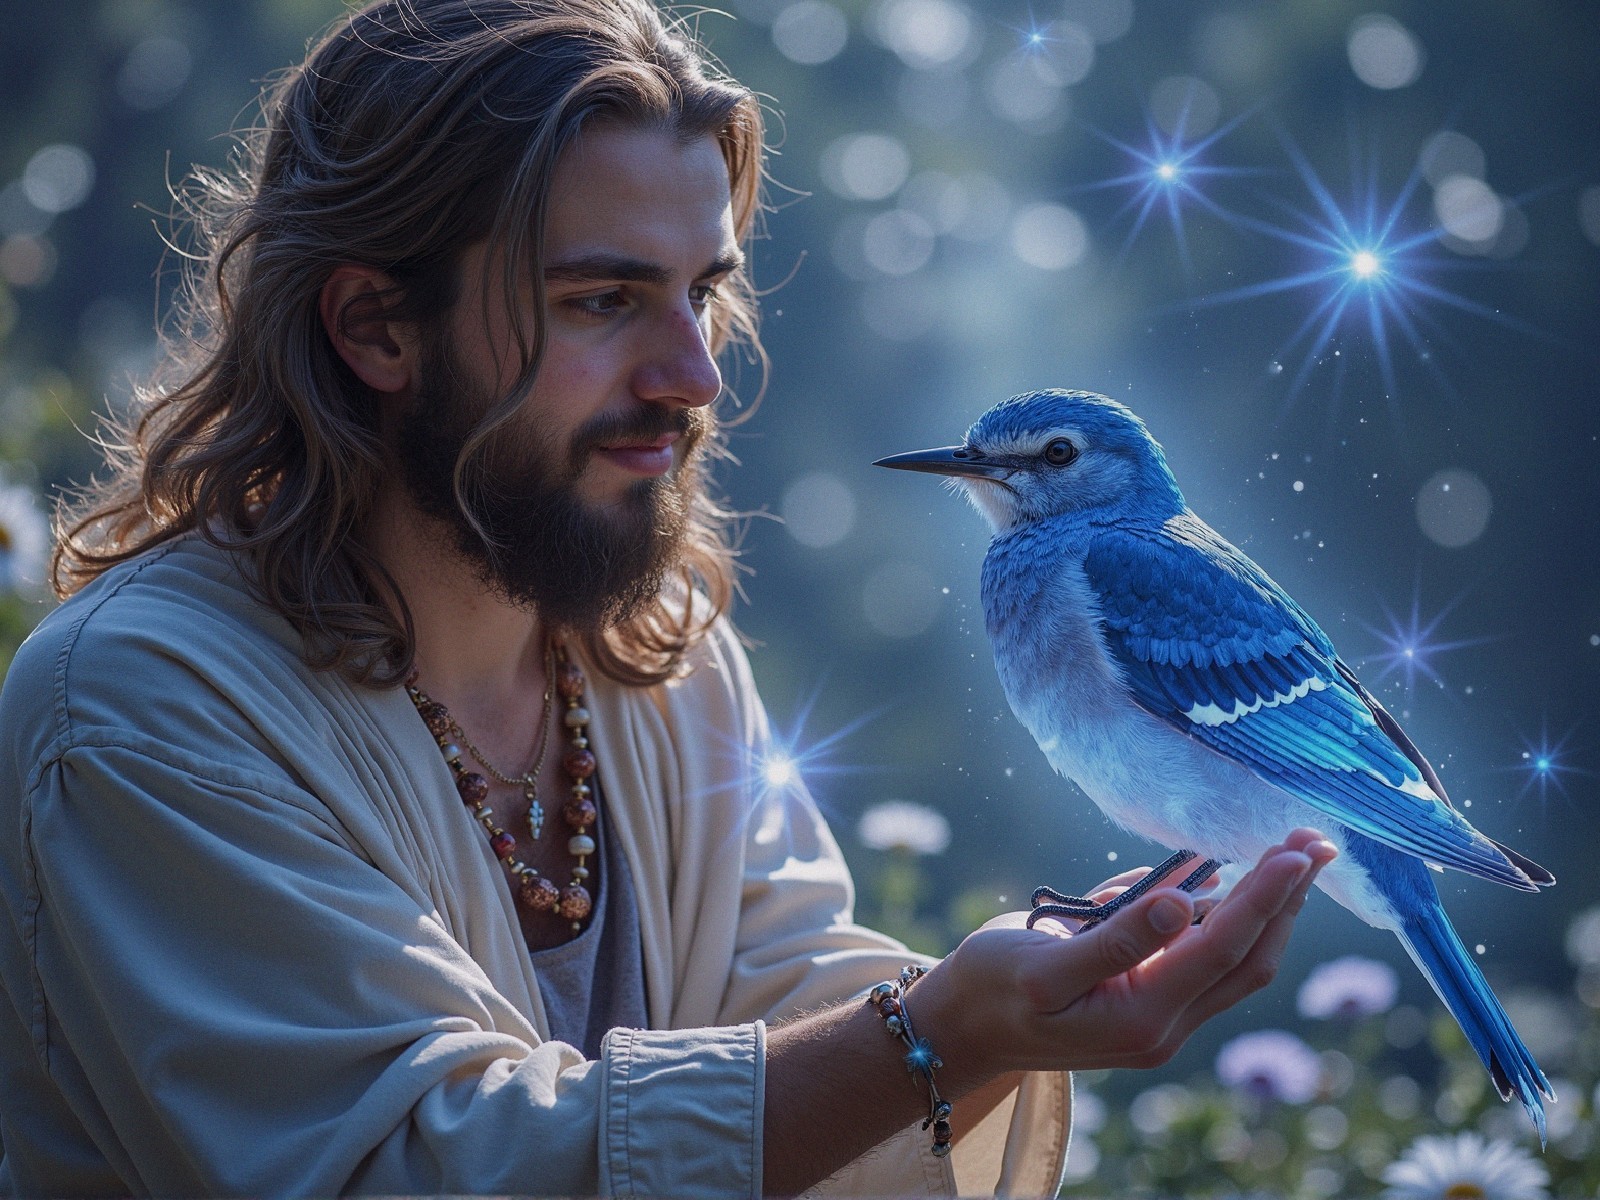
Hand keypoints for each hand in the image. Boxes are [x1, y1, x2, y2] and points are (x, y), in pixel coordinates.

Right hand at [912, 829, 1335, 1089]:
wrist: (963, 1027)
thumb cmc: (993, 989)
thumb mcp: (1042, 962)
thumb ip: (1114, 938)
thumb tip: (1181, 902)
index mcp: (1141, 1016)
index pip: (1222, 948)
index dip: (1264, 898)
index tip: (1295, 849)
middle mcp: (1163, 1024)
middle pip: (1248, 959)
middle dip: (1286, 900)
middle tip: (1314, 840)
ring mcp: (1159, 1017)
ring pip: (1234, 961)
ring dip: (1267, 907)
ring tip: (1290, 851)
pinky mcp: (1147, 1000)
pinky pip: (1200, 957)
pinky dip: (1223, 915)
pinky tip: (1229, 878)